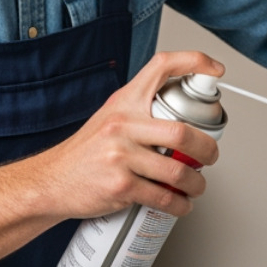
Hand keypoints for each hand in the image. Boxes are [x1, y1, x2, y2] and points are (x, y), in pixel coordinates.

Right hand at [33, 50, 224, 220]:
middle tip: (211, 156)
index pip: (162, 66)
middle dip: (208, 150)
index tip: (214, 70)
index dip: (194, 62)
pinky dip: (179, 205)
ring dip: (196, 184)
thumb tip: (183, 120)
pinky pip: (162, 197)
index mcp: (124, 101)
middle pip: (183, 132)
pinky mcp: (120, 186)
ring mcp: (120, 156)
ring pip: (178, 171)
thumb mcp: (109, 118)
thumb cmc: (85, 152)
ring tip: (196, 186)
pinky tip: (180, 204)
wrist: (51, 181)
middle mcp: (123, 124)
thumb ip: (141, 113)